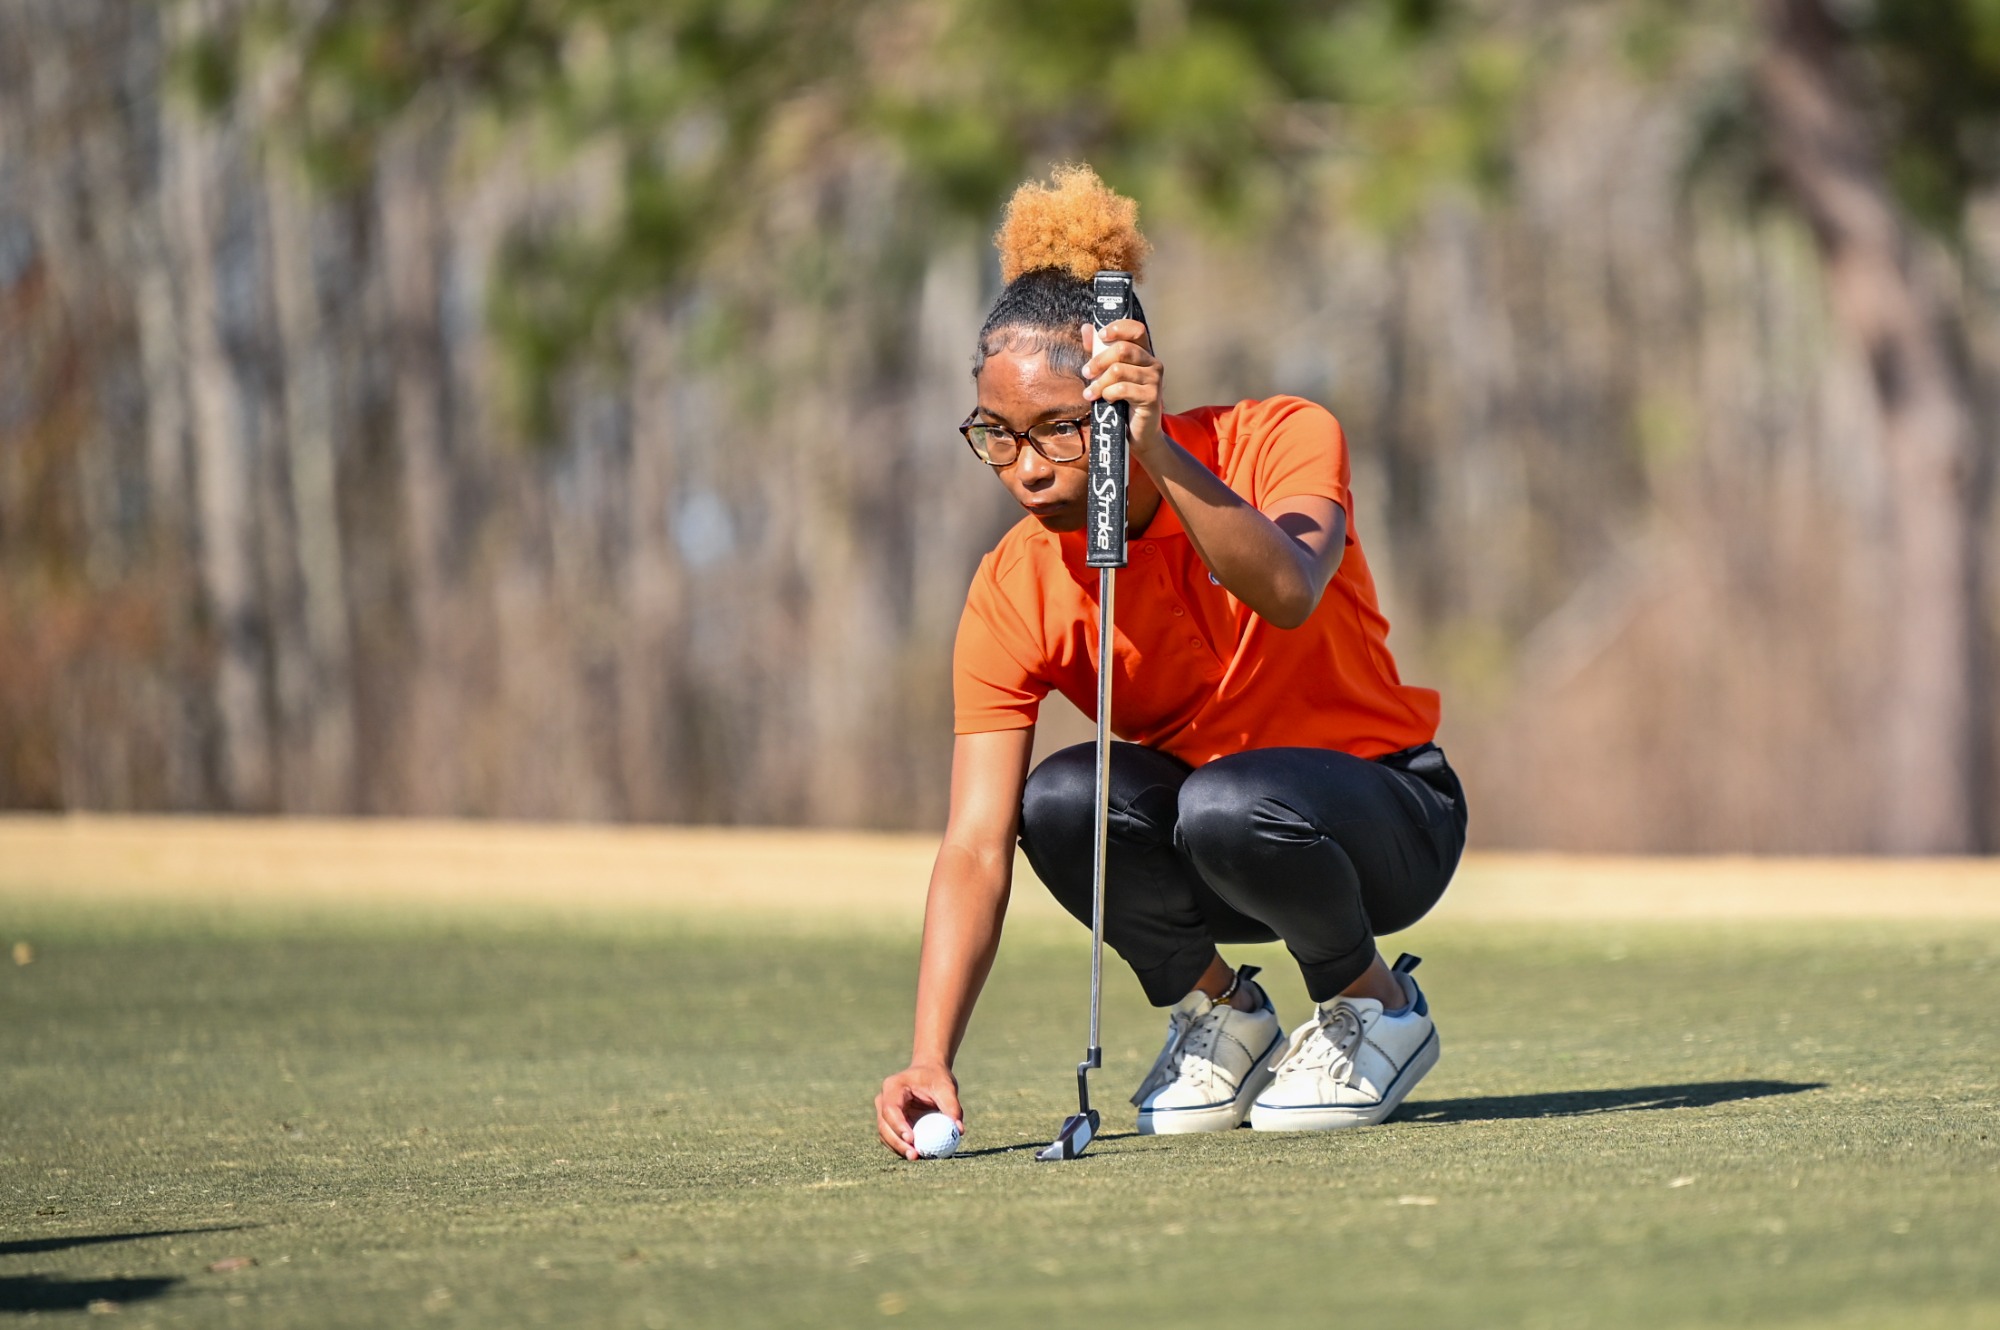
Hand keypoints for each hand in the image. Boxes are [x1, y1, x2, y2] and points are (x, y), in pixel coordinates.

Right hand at [876, 1061, 960, 1159]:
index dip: (898, 1125)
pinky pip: (893, 1139)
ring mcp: (884, 1113)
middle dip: (897, 1143)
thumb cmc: (937, 1078)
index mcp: (893, 1086)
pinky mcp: (890, 1123)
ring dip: (899, 1149)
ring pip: (886, 1135)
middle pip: (884, 1125)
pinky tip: (918, 1154)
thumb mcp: (947, 1087)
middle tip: (915, 1155)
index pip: (890, 1108)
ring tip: (918, 1157)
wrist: (929, 1073)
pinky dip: (903, 1147)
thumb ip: (952, 1107)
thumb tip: (959, 1130)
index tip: (912, 1140)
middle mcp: (883, 1099)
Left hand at [1080, 318, 1166, 464]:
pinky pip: (1123, 389)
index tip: (1101, 335)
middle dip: (1098, 361)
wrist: (1138, 434)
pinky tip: (1106, 400)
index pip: (1136, 329)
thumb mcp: (1108, 373)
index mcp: (1143, 353)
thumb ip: (1098, 350)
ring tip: (1090, 394)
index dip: (1119, 328)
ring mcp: (1154, 379)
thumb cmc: (1122, 402)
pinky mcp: (1152, 396)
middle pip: (1123, 349)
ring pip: (1119, 370)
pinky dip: (1108, 394)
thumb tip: (1086, 328)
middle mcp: (1153, 363)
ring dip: (1099, 383)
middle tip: (1086, 373)